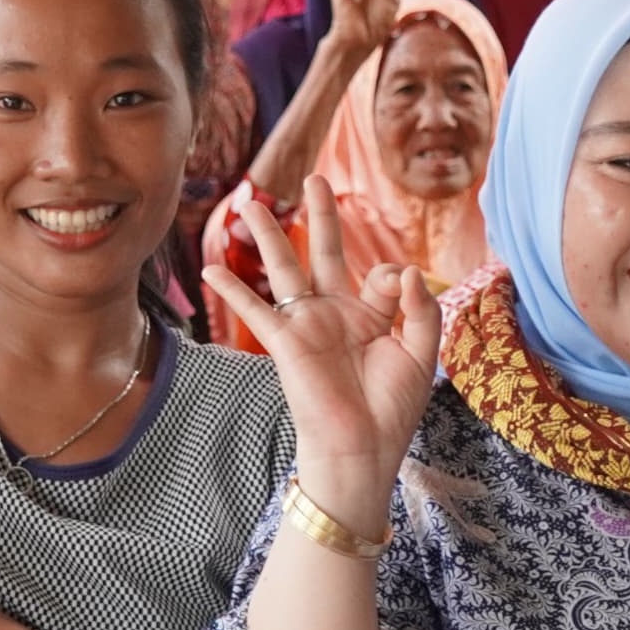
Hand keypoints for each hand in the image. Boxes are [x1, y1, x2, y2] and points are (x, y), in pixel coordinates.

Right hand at [204, 197, 436, 485]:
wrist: (363, 450)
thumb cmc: (392, 409)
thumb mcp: (420, 352)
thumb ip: (419, 308)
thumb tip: (404, 267)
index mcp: (371, 316)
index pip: (380, 275)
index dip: (393, 276)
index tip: (397, 288)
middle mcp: (336, 313)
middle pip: (325, 252)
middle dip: (320, 215)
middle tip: (315, 178)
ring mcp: (307, 324)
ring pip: (285, 268)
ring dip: (269, 235)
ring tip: (250, 203)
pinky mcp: (286, 342)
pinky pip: (256, 309)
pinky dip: (232, 289)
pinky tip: (210, 268)